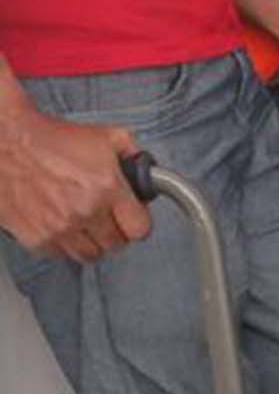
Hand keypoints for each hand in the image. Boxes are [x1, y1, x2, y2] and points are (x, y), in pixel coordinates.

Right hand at [0, 101, 150, 261]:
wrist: (10, 145)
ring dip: (93, 242)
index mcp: (107, 187)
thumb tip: (150, 175)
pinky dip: (66, 244)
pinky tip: (65, 225)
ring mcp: (59, 228)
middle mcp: (84, 211)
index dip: (139, 223)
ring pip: (90, 255)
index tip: (133, 218)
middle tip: (109, 218)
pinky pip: (61, 255)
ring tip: (88, 223)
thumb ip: (135, 158)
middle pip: (116, 244)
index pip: (140, 229)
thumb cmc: (53, 139)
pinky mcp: (36, 238)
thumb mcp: (109, 137)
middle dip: (117, 231)